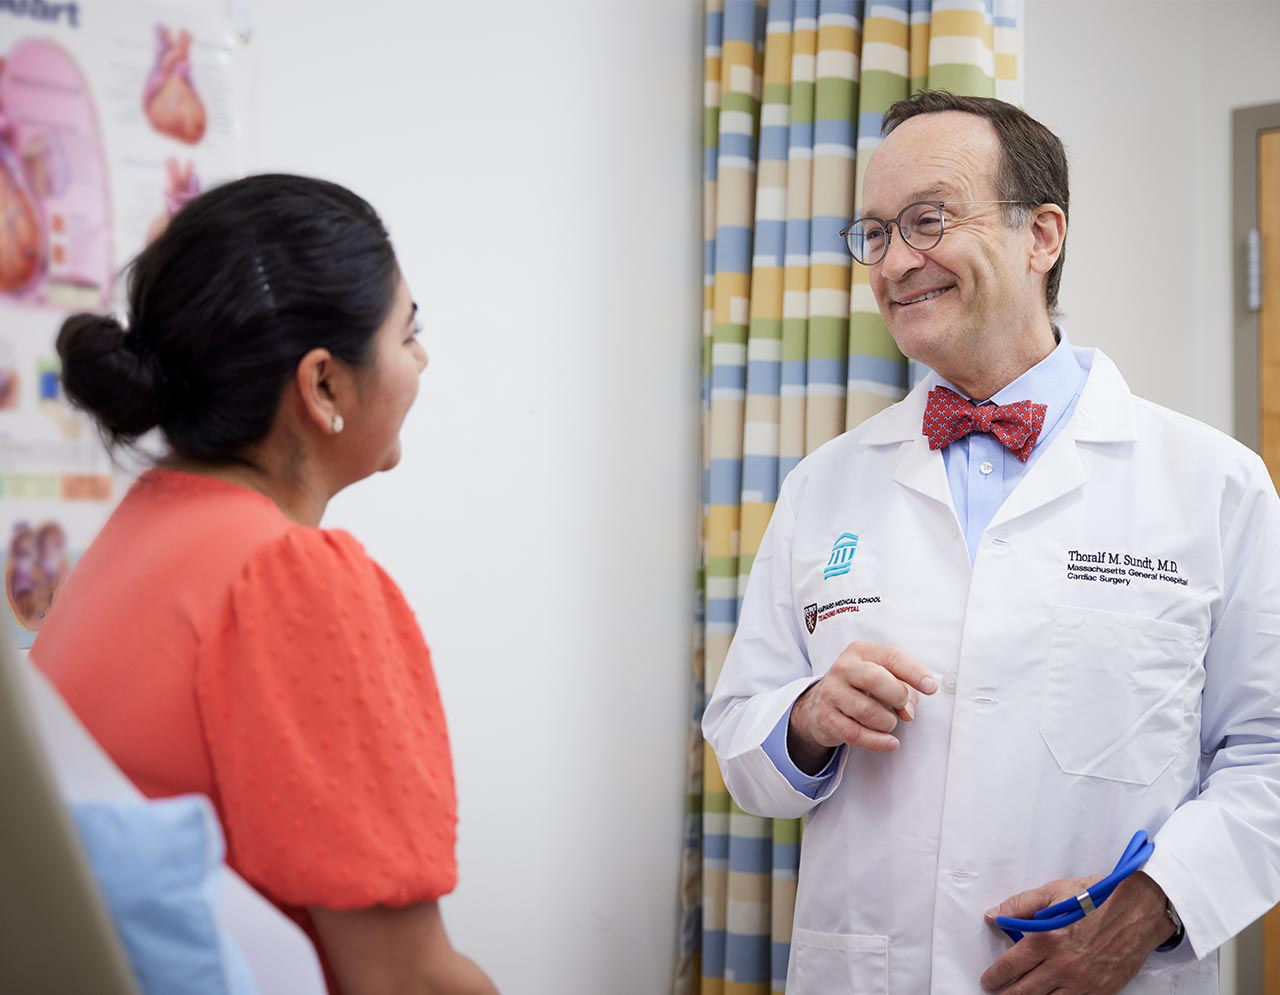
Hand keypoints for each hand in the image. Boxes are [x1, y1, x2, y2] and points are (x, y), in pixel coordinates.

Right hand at [788, 641, 937, 770]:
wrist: (820, 703)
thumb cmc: (859, 687)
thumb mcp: (881, 677)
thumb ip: (902, 688)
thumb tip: (909, 711)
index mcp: (860, 651)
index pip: (891, 657)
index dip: (914, 672)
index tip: (931, 687)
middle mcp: (843, 668)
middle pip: (875, 679)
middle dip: (898, 696)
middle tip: (903, 707)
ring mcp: (831, 693)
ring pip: (867, 711)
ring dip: (888, 722)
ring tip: (889, 722)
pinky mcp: (826, 717)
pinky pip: (856, 734)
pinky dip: (878, 742)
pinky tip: (890, 742)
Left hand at [980, 872, 1173, 993]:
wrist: (1139, 911)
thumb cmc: (1096, 898)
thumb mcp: (1054, 892)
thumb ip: (1020, 905)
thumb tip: (992, 916)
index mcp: (1048, 940)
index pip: (1011, 966)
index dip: (995, 976)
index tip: (988, 980)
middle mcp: (1063, 965)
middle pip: (1025, 991)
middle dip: (1007, 994)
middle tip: (997, 992)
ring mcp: (1083, 982)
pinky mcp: (1100, 991)